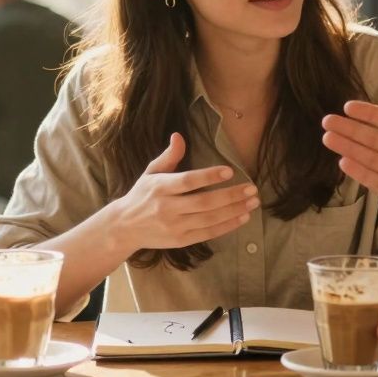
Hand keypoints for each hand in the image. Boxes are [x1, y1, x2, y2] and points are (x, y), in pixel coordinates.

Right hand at [109, 133, 259, 250]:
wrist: (125, 227)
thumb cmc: (142, 195)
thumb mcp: (151, 173)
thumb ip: (168, 156)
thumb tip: (179, 136)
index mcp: (160, 187)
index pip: (187, 181)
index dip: (208, 176)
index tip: (229, 171)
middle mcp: (167, 208)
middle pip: (204, 202)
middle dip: (231, 196)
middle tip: (252, 189)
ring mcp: (174, 226)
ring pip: (209, 219)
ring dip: (234, 211)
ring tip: (253, 202)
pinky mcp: (180, 240)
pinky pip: (208, 233)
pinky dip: (227, 226)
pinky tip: (243, 217)